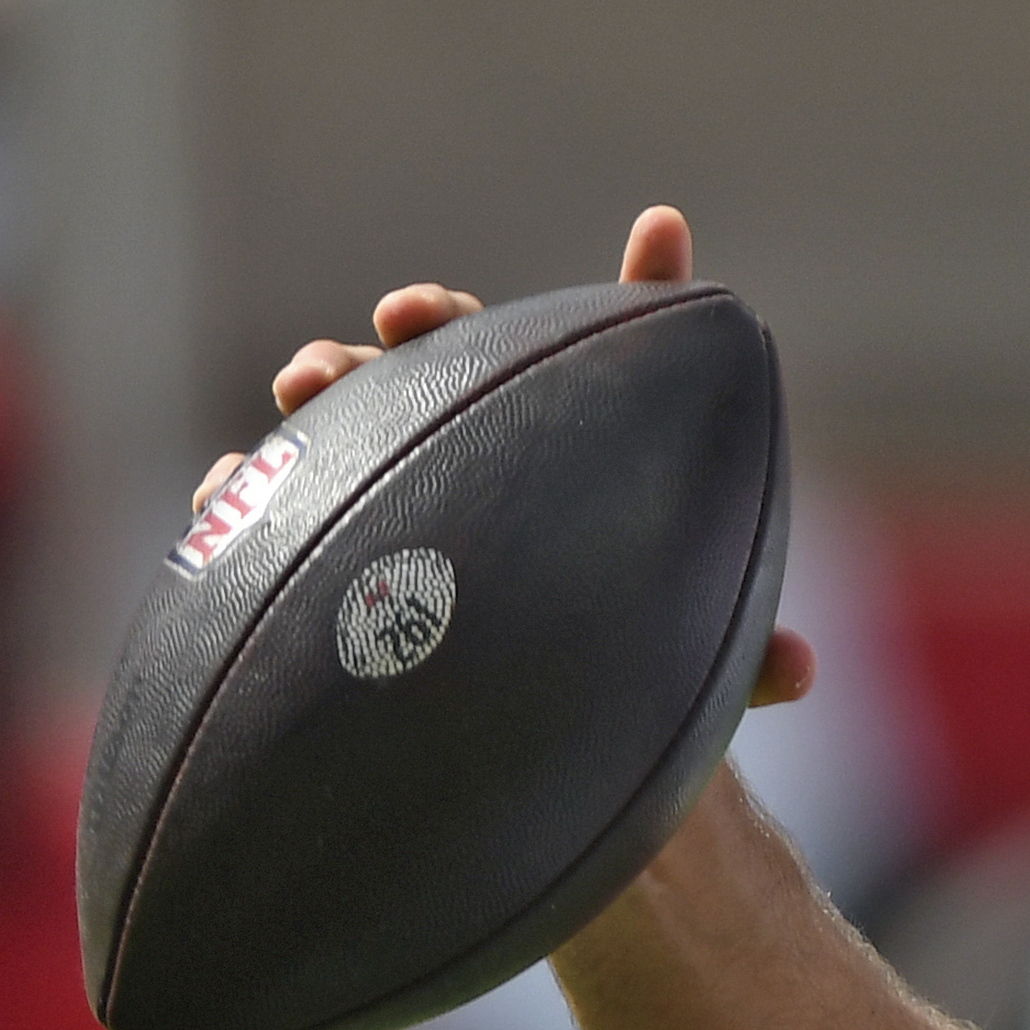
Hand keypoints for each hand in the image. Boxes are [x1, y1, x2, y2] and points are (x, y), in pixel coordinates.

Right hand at [204, 204, 815, 707]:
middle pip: (403, 373)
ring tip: (298, 399)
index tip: (425, 306)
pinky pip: (263, 514)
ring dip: (307, 404)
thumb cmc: (617, 660)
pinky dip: (240, 495)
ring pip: (324, 431)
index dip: (459, 316)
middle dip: (376, 349)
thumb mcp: (680, 651)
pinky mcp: (309, 555)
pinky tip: (224, 496)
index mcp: (533, 428)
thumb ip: (742, 654)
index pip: (500, 346)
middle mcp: (446, 443)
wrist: (530, 724)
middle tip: (364, 344)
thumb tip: (805, 675)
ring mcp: (370, 492)